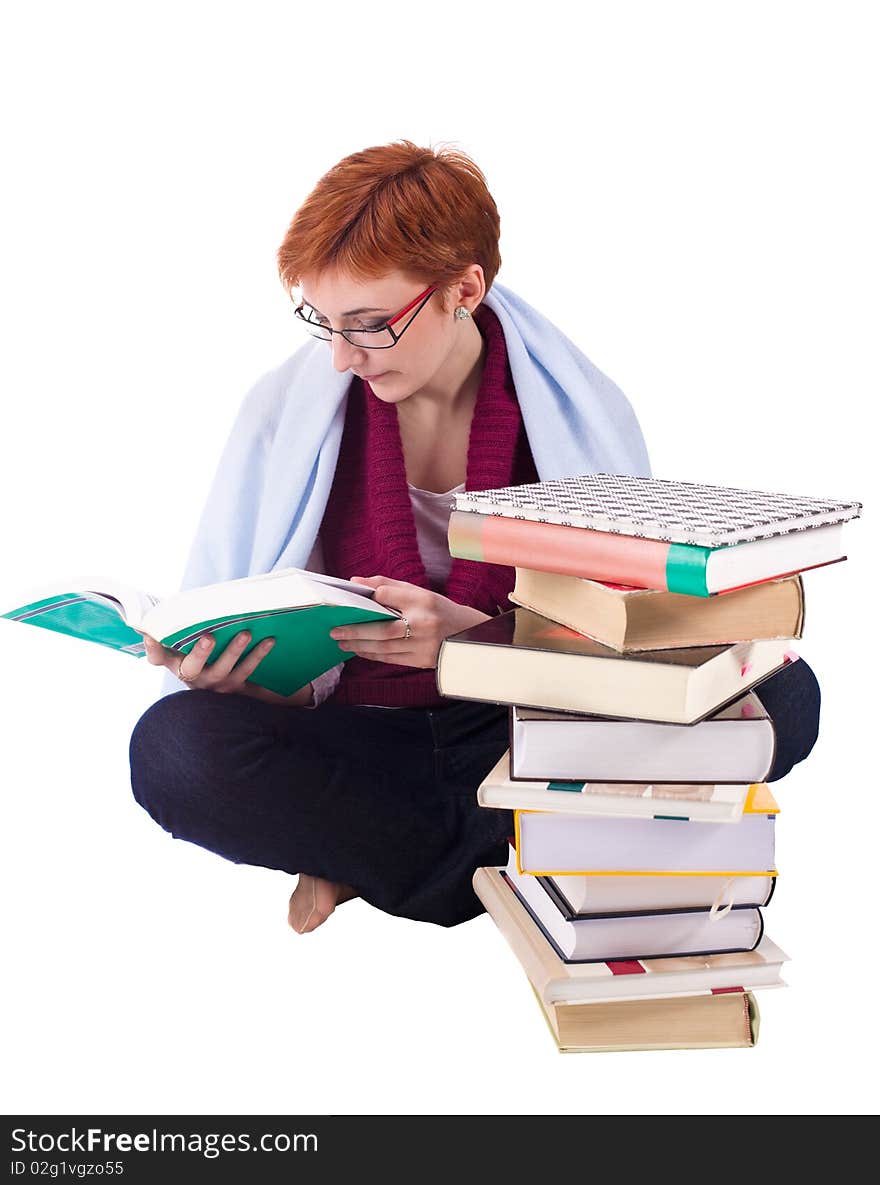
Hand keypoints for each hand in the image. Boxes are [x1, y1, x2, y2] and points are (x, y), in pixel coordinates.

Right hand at [140, 630, 313, 705]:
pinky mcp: (234, 687)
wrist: (227, 680)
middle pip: (191, 668)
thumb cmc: (203, 650)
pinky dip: (258, 655)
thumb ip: (181, 626)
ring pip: (223, 670)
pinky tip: (270, 640)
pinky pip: (247, 671)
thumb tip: (181, 603)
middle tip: (209, 637)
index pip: (157, 657)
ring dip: (234, 651)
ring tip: (246, 633)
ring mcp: (214, 684)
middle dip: (200, 653)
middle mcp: (192, 676)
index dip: (152, 648)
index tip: (148, 635)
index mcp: (175, 662)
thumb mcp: (188, 641)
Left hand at [328, 576, 491, 668]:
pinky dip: (372, 654)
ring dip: (359, 644)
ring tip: (341, 642)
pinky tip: (359, 650)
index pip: (387, 594)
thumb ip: (389, 586)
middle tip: (334, 630)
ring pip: (383, 646)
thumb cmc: (440, 611)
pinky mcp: (421, 660)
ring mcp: (422, 644)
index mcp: (423, 600)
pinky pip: (390, 658)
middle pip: (381, 627)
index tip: (348, 599)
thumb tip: (356, 582)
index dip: (367, 596)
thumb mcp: (421, 593)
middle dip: (354, 630)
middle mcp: (423, 623)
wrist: (470, 636)